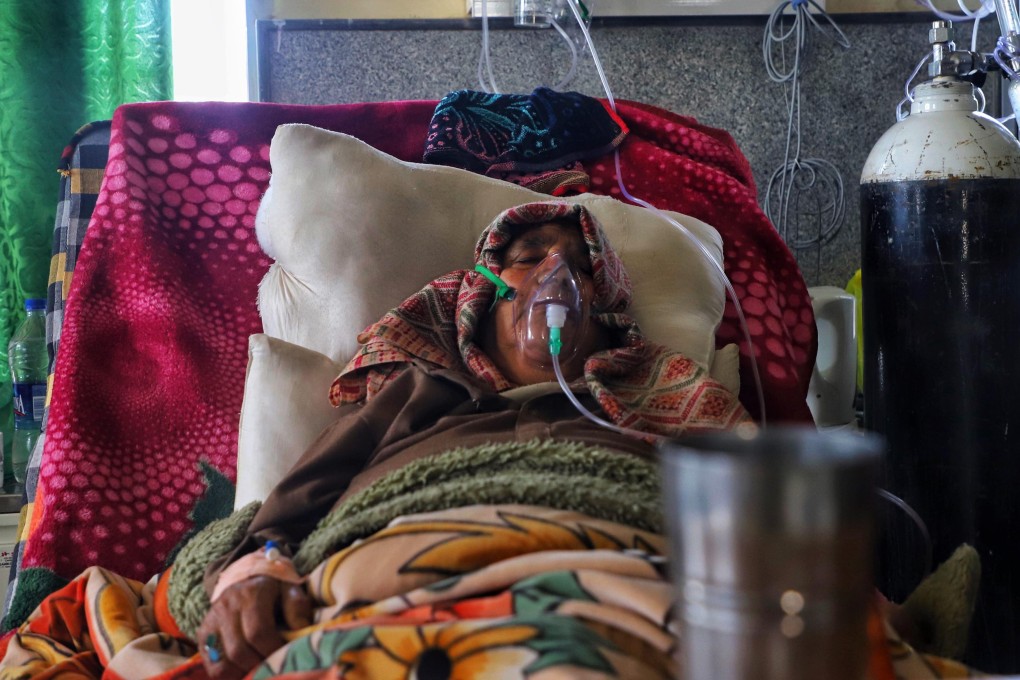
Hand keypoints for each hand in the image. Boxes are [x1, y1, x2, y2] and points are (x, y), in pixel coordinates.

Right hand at [197, 575, 312, 678]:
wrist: (247, 577)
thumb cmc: (274, 589)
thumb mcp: (290, 589)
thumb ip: (297, 607)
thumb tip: (300, 630)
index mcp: (251, 594)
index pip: (258, 632)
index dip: (272, 650)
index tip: (284, 657)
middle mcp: (227, 607)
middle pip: (238, 650)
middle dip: (258, 665)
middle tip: (272, 668)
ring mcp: (212, 621)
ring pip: (222, 662)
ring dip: (242, 673)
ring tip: (258, 671)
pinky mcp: (203, 634)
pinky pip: (212, 665)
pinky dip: (227, 675)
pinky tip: (243, 672)